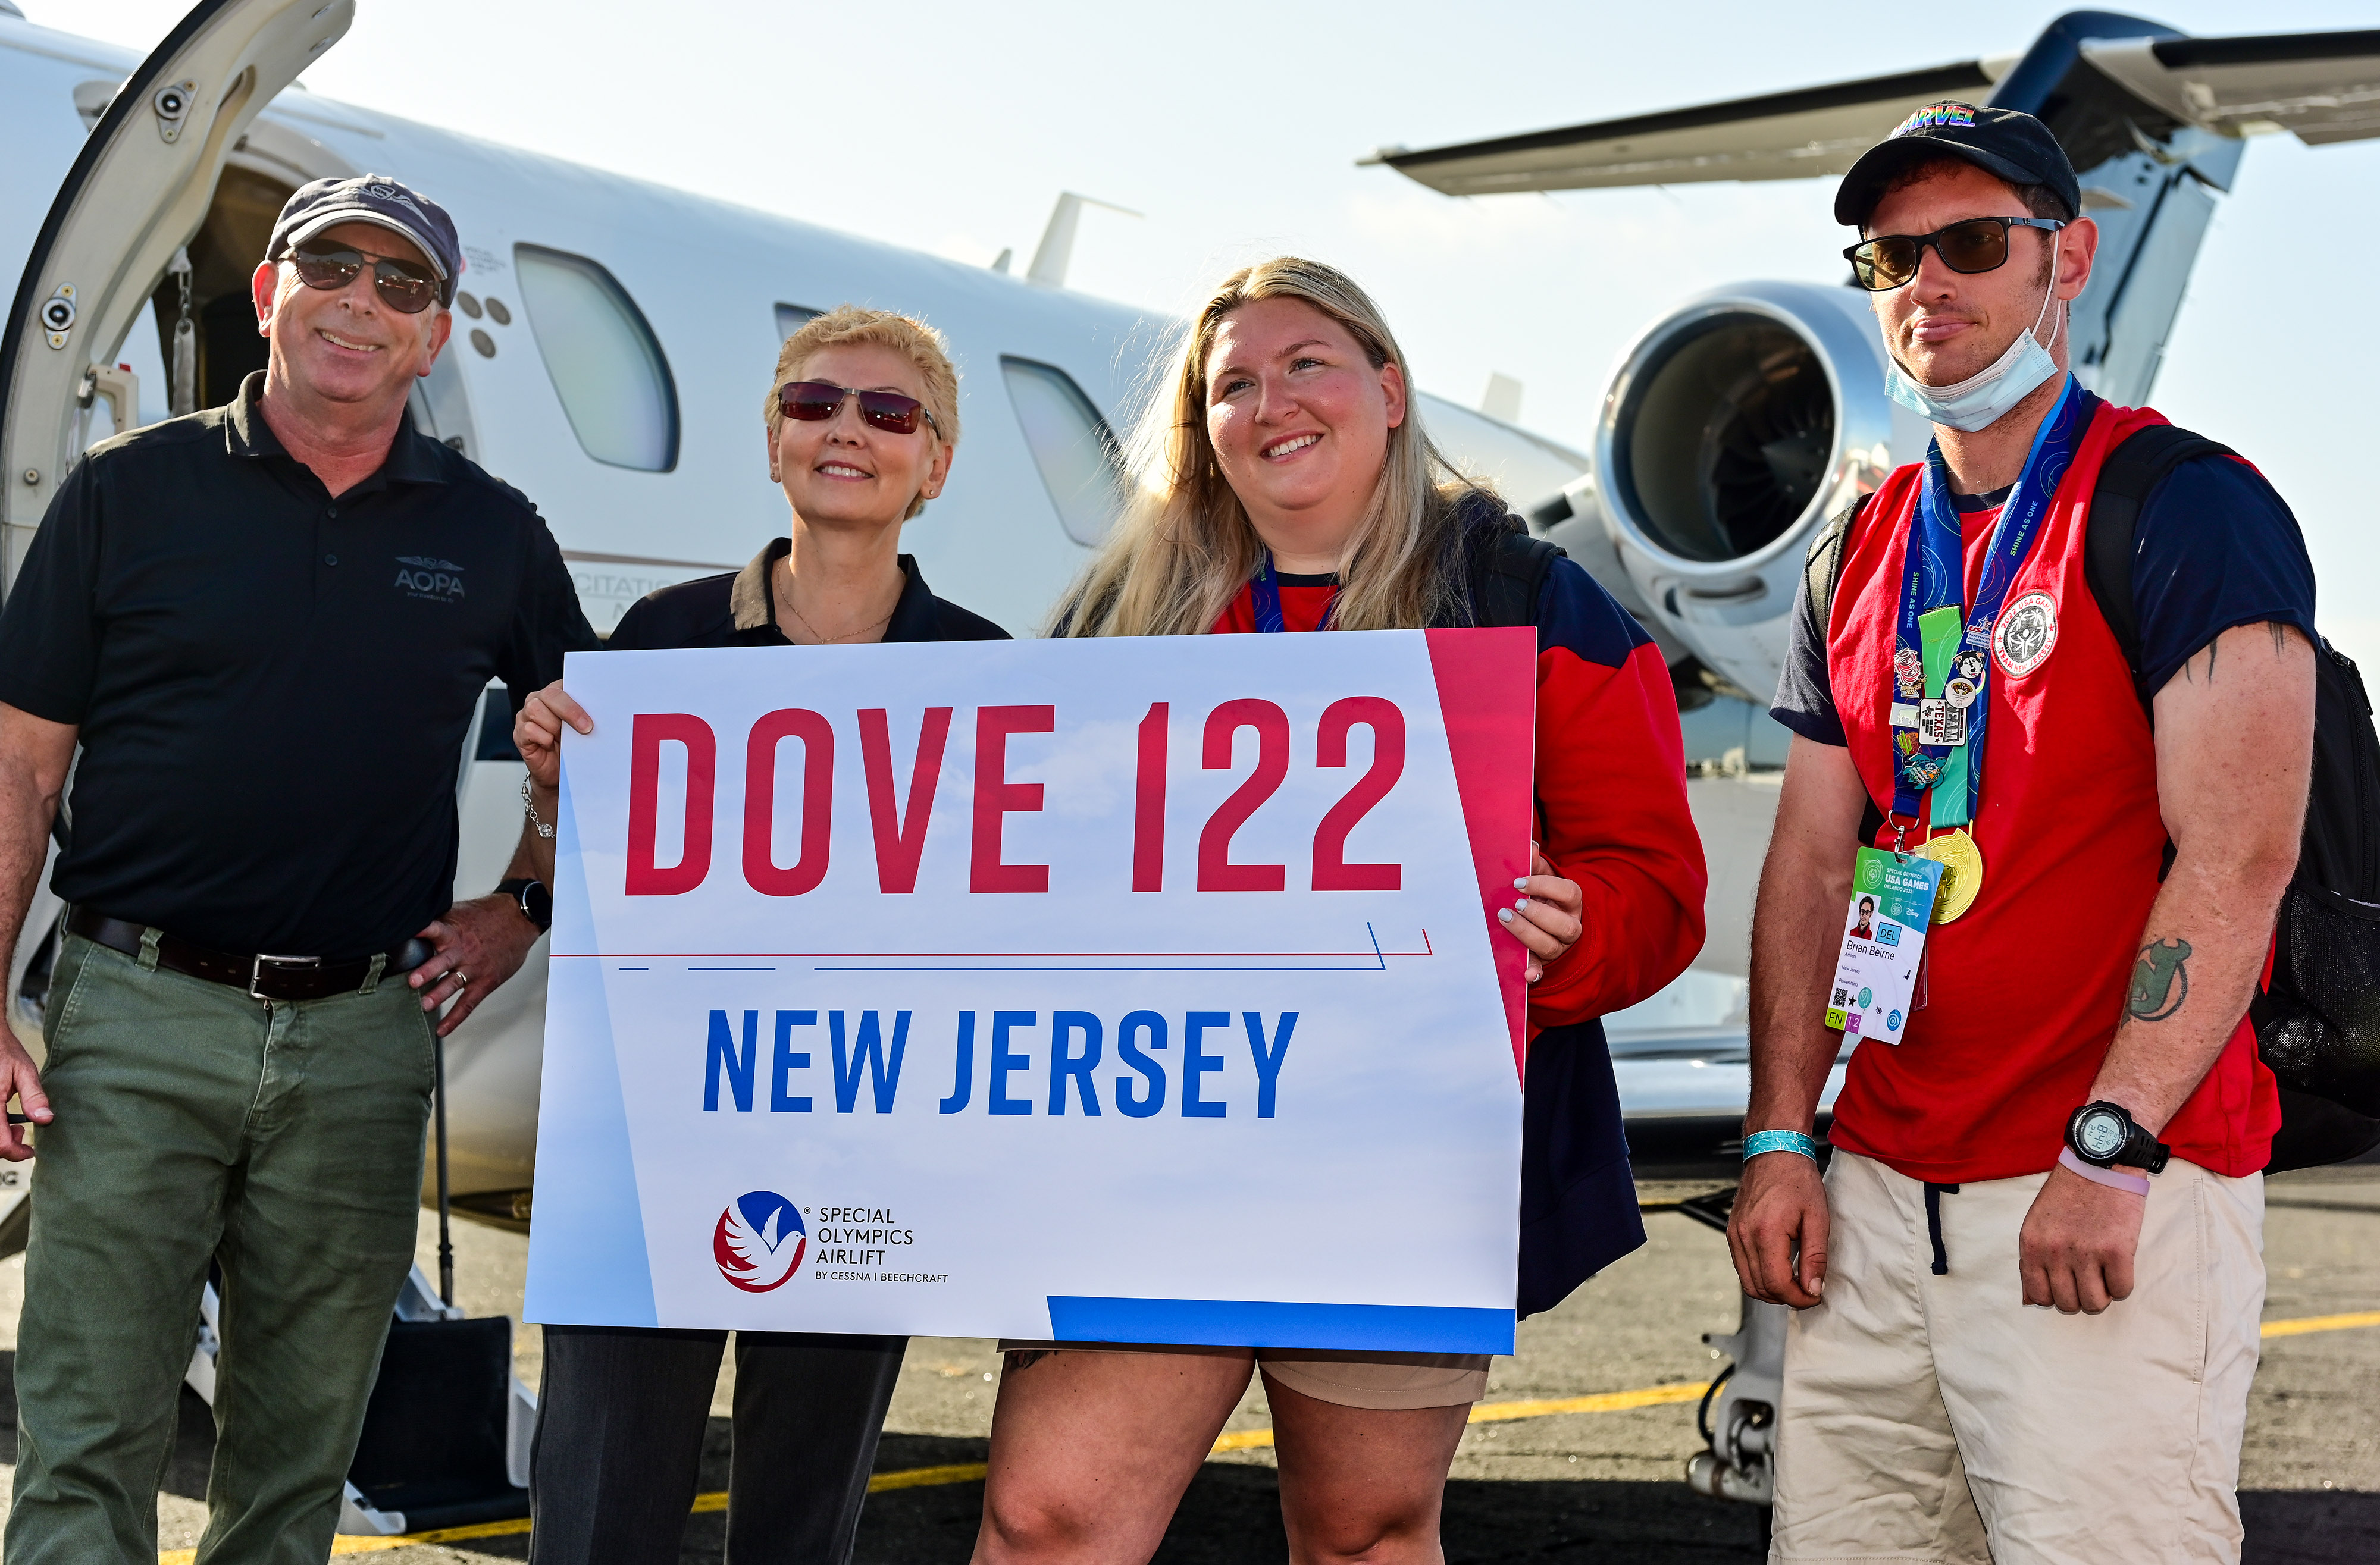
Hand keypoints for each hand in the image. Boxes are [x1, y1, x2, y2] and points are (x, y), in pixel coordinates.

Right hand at [0, 1030, 49, 1160]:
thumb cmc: (4, 1051)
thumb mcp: (23, 1071)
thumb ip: (34, 1096)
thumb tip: (45, 1119)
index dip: (16, 1152)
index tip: (30, 1151)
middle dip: (7, 1146)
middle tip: (24, 1135)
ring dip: (0, 1138)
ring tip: (15, 1127)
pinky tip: (4, 1119)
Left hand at [410, 894, 539, 1037]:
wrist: (518, 920)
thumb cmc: (488, 916)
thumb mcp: (460, 912)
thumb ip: (438, 922)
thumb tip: (411, 923)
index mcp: (454, 931)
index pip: (435, 930)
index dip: (422, 931)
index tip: (409, 935)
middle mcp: (462, 951)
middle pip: (443, 962)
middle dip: (428, 971)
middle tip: (413, 981)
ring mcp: (473, 969)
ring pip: (453, 983)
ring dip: (438, 995)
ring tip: (424, 1005)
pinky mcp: (484, 983)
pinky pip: (467, 1004)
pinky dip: (454, 1018)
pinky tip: (441, 1030)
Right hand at [514, 679, 590, 791]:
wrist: (558, 773)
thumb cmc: (571, 747)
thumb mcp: (582, 729)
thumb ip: (586, 715)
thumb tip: (601, 713)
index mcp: (557, 693)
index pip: (566, 684)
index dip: (579, 695)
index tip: (596, 709)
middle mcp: (539, 700)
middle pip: (550, 695)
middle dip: (570, 711)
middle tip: (586, 728)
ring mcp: (526, 715)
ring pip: (536, 709)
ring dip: (554, 726)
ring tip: (563, 739)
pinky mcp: (519, 733)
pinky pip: (529, 729)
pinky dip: (544, 738)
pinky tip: (551, 745)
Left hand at [1499, 841, 1582, 984]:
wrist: (1546, 921)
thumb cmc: (1542, 896)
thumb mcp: (1542, 879)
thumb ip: (1536, 865)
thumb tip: (1530, 848)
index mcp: (1571, 902)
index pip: (1568, 893)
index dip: (1544, 886)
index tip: (1518, 883)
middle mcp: (1570, 926)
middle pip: (1563, 925)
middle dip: (1538, 914)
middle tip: (1514, 904)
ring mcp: (1559, 946)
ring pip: (1550, 946)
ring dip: (1527, 934)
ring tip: (1505, 918)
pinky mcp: (1544, 962)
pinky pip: (1542, 971)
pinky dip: (1533, 972)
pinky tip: (1525, 974)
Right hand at [1728, 1149, 1828, 1307]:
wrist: (1773, 1152)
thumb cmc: (1797, 1181)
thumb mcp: (1817, 1218)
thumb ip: (1815, 1257)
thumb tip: (1814, 1289)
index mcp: (1766, 1233)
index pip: (1777, 1284)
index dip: (1799, 1298)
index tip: (1815, 1295)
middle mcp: (1743, 1236)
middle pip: (1760, 1288)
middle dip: (1786, 1298)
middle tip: (1808, 1292)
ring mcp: (1734, 1234)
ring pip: (1748, 1282)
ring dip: (1772, 1291)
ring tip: (1795, 1284)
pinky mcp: (1731, 1232)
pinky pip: (1742, 1267)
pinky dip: (1759, 1277)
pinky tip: (1779, 1270)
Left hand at [2019, 1162, 2144, 1312]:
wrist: (2100, 1162)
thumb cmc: (2069, 1194)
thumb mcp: (2037, 1223)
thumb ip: (2032, 1261)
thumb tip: (2031, 1301)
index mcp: (2031, 1245)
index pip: (2039, 1296)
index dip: (2056, 1296)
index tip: (2067, 1284)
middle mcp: (2055, 1252)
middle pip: (2068, 1304)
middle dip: (2080, 1296)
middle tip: (2089, 1278)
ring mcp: (2086, 1253)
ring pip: (2095, 1304)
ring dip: (2102, 1295)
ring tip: (2104, 1274)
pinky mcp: (2117, 1251)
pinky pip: (2121, 1290)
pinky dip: (2122, 1284)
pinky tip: (2119, 1267)